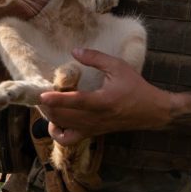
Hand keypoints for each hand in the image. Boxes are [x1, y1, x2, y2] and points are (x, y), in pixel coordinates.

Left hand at [39, 48, 170, 144]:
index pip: (76, 101)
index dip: (57, 99)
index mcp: (103, 101)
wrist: (151, 112)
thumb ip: (96, 58)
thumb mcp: (118, 67)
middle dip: (47, 106)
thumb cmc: (135, 87)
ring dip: (50, 115)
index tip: (41, 95)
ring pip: (63, 126)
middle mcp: (96, 118)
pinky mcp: (92, 133)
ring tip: (45, 103)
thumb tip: (74, 51)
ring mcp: (93, 128)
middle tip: (38, 92)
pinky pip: (68, 140)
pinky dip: (57, 133)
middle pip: (63, 116)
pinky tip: (56, 121)